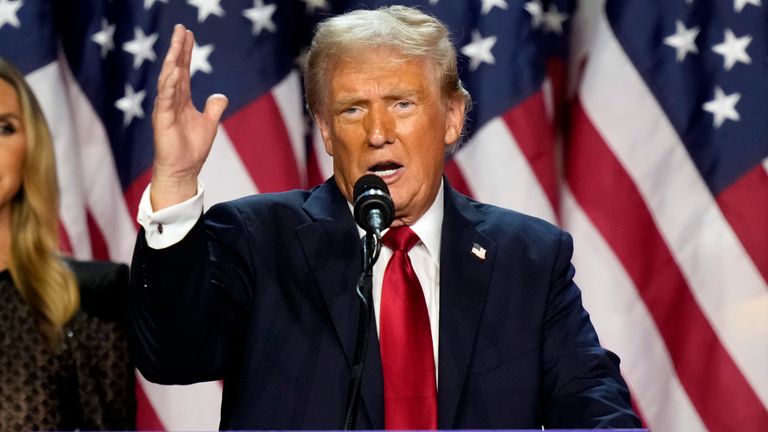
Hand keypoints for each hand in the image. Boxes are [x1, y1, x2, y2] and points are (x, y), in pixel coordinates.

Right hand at [150, 24, 228, 209]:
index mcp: (181, 100)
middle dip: (178, 49)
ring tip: (176, 43)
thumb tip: (220, 96)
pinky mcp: (163, 120)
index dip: (185, 52)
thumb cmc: (192, 149)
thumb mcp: (209, 123)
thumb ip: (214, 108)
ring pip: (168, 80)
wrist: (183, 170)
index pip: (183, 70)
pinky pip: (166, 98)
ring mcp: (165, 109)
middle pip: (175, 69)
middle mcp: (171, 100)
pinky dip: (169, 84)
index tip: (187, 34)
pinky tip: (173, 70)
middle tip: (180, 29)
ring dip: (172, 61)